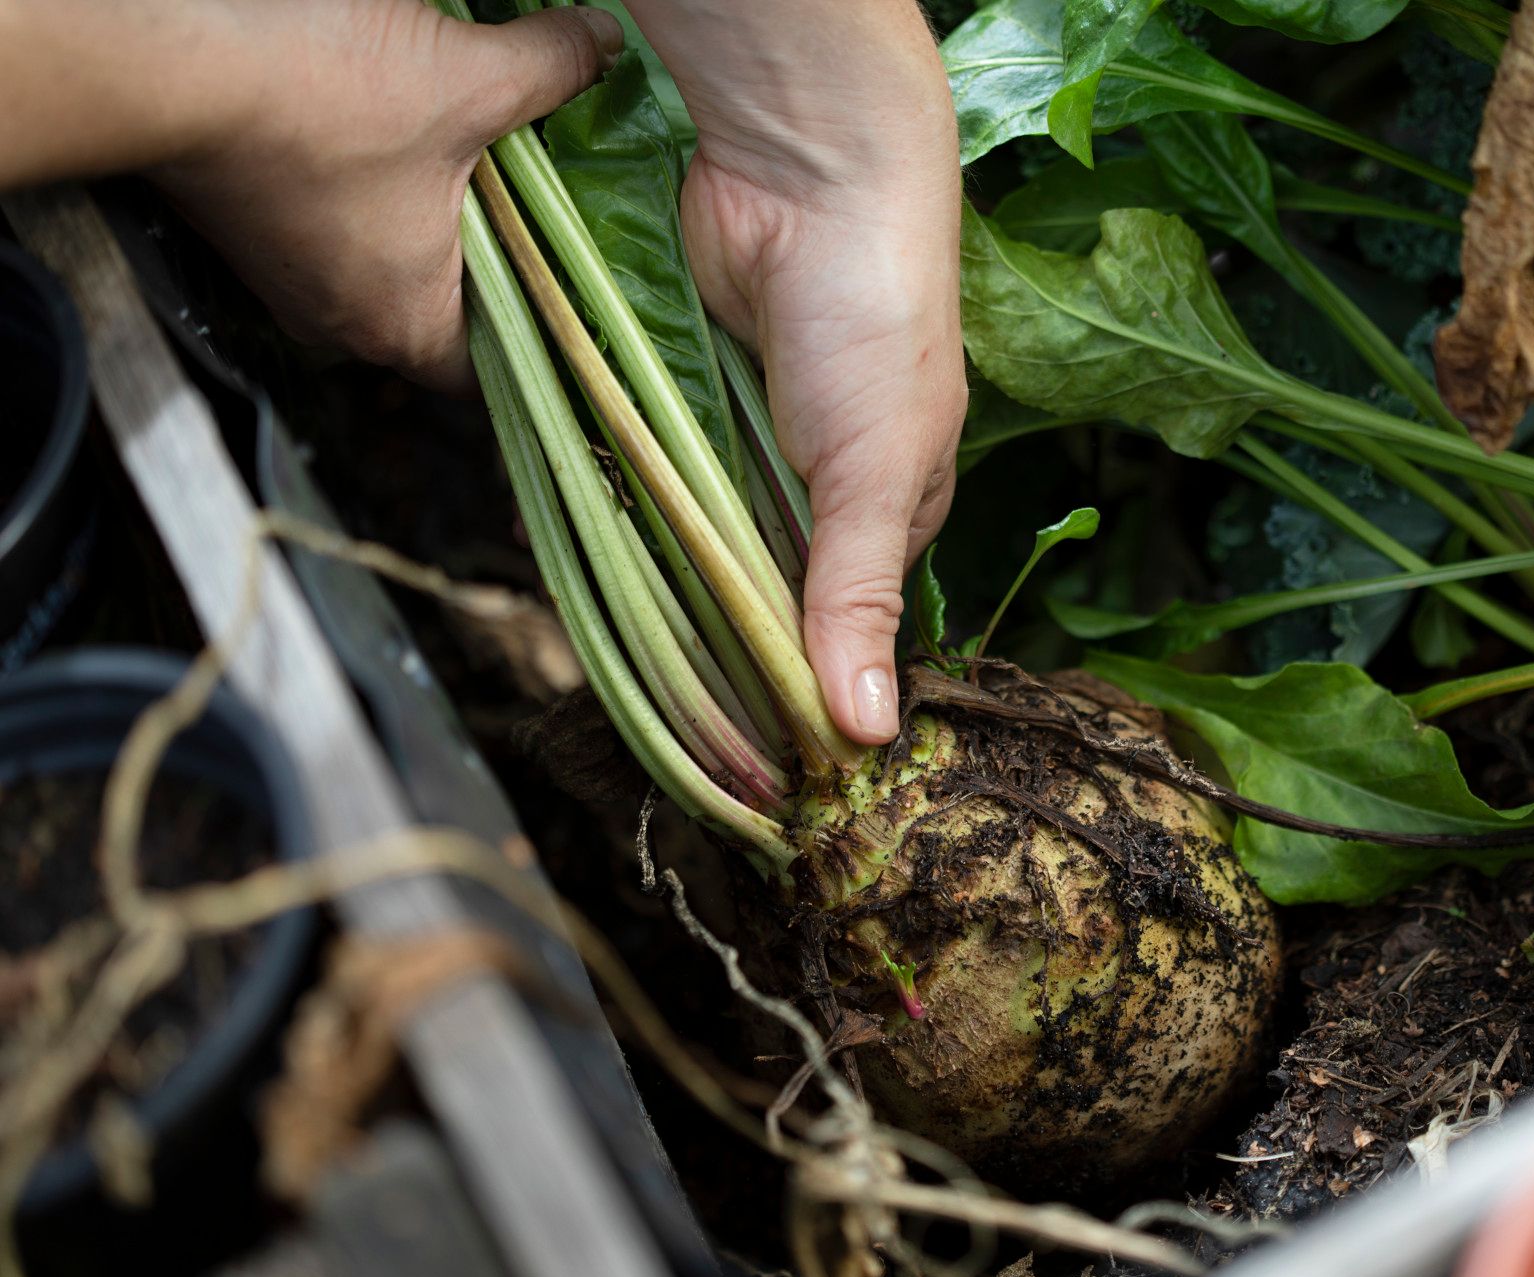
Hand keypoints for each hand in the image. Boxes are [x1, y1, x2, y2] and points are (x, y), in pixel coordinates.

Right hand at [146, 0, 623, 392]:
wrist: (175, 63)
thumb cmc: (323, 95)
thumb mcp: (468, 78)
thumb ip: (551, 69)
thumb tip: (605, 46)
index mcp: (410, 327)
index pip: (498, 373)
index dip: (546, 340)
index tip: (578, 299)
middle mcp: (346, 326)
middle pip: (450, 316)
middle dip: (497, 268)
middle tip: (545, 221)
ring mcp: (292, 286)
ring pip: (391, 274)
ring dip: (434, 232)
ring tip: (481, 176)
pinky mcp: (254, 236)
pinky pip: (338, 238)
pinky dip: (378, 205)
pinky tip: (403, 149)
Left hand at [648, 0, 967, 745]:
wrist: (803, 170)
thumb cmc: (876, 323)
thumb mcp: (878, 473)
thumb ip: (857, 595)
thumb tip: (870, 733)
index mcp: (888, 514)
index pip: (836, 629)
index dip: (792, 690)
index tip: (743, 764)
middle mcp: (812, 487)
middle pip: (753, 589)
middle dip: (709, 642)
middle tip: (652, 721)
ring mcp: (736, 441)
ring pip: (686, 535)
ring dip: (647, 577)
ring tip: (593, 647)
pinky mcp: (673, 397)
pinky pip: (634, 468)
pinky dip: (604, 501)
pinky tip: (560, 543)